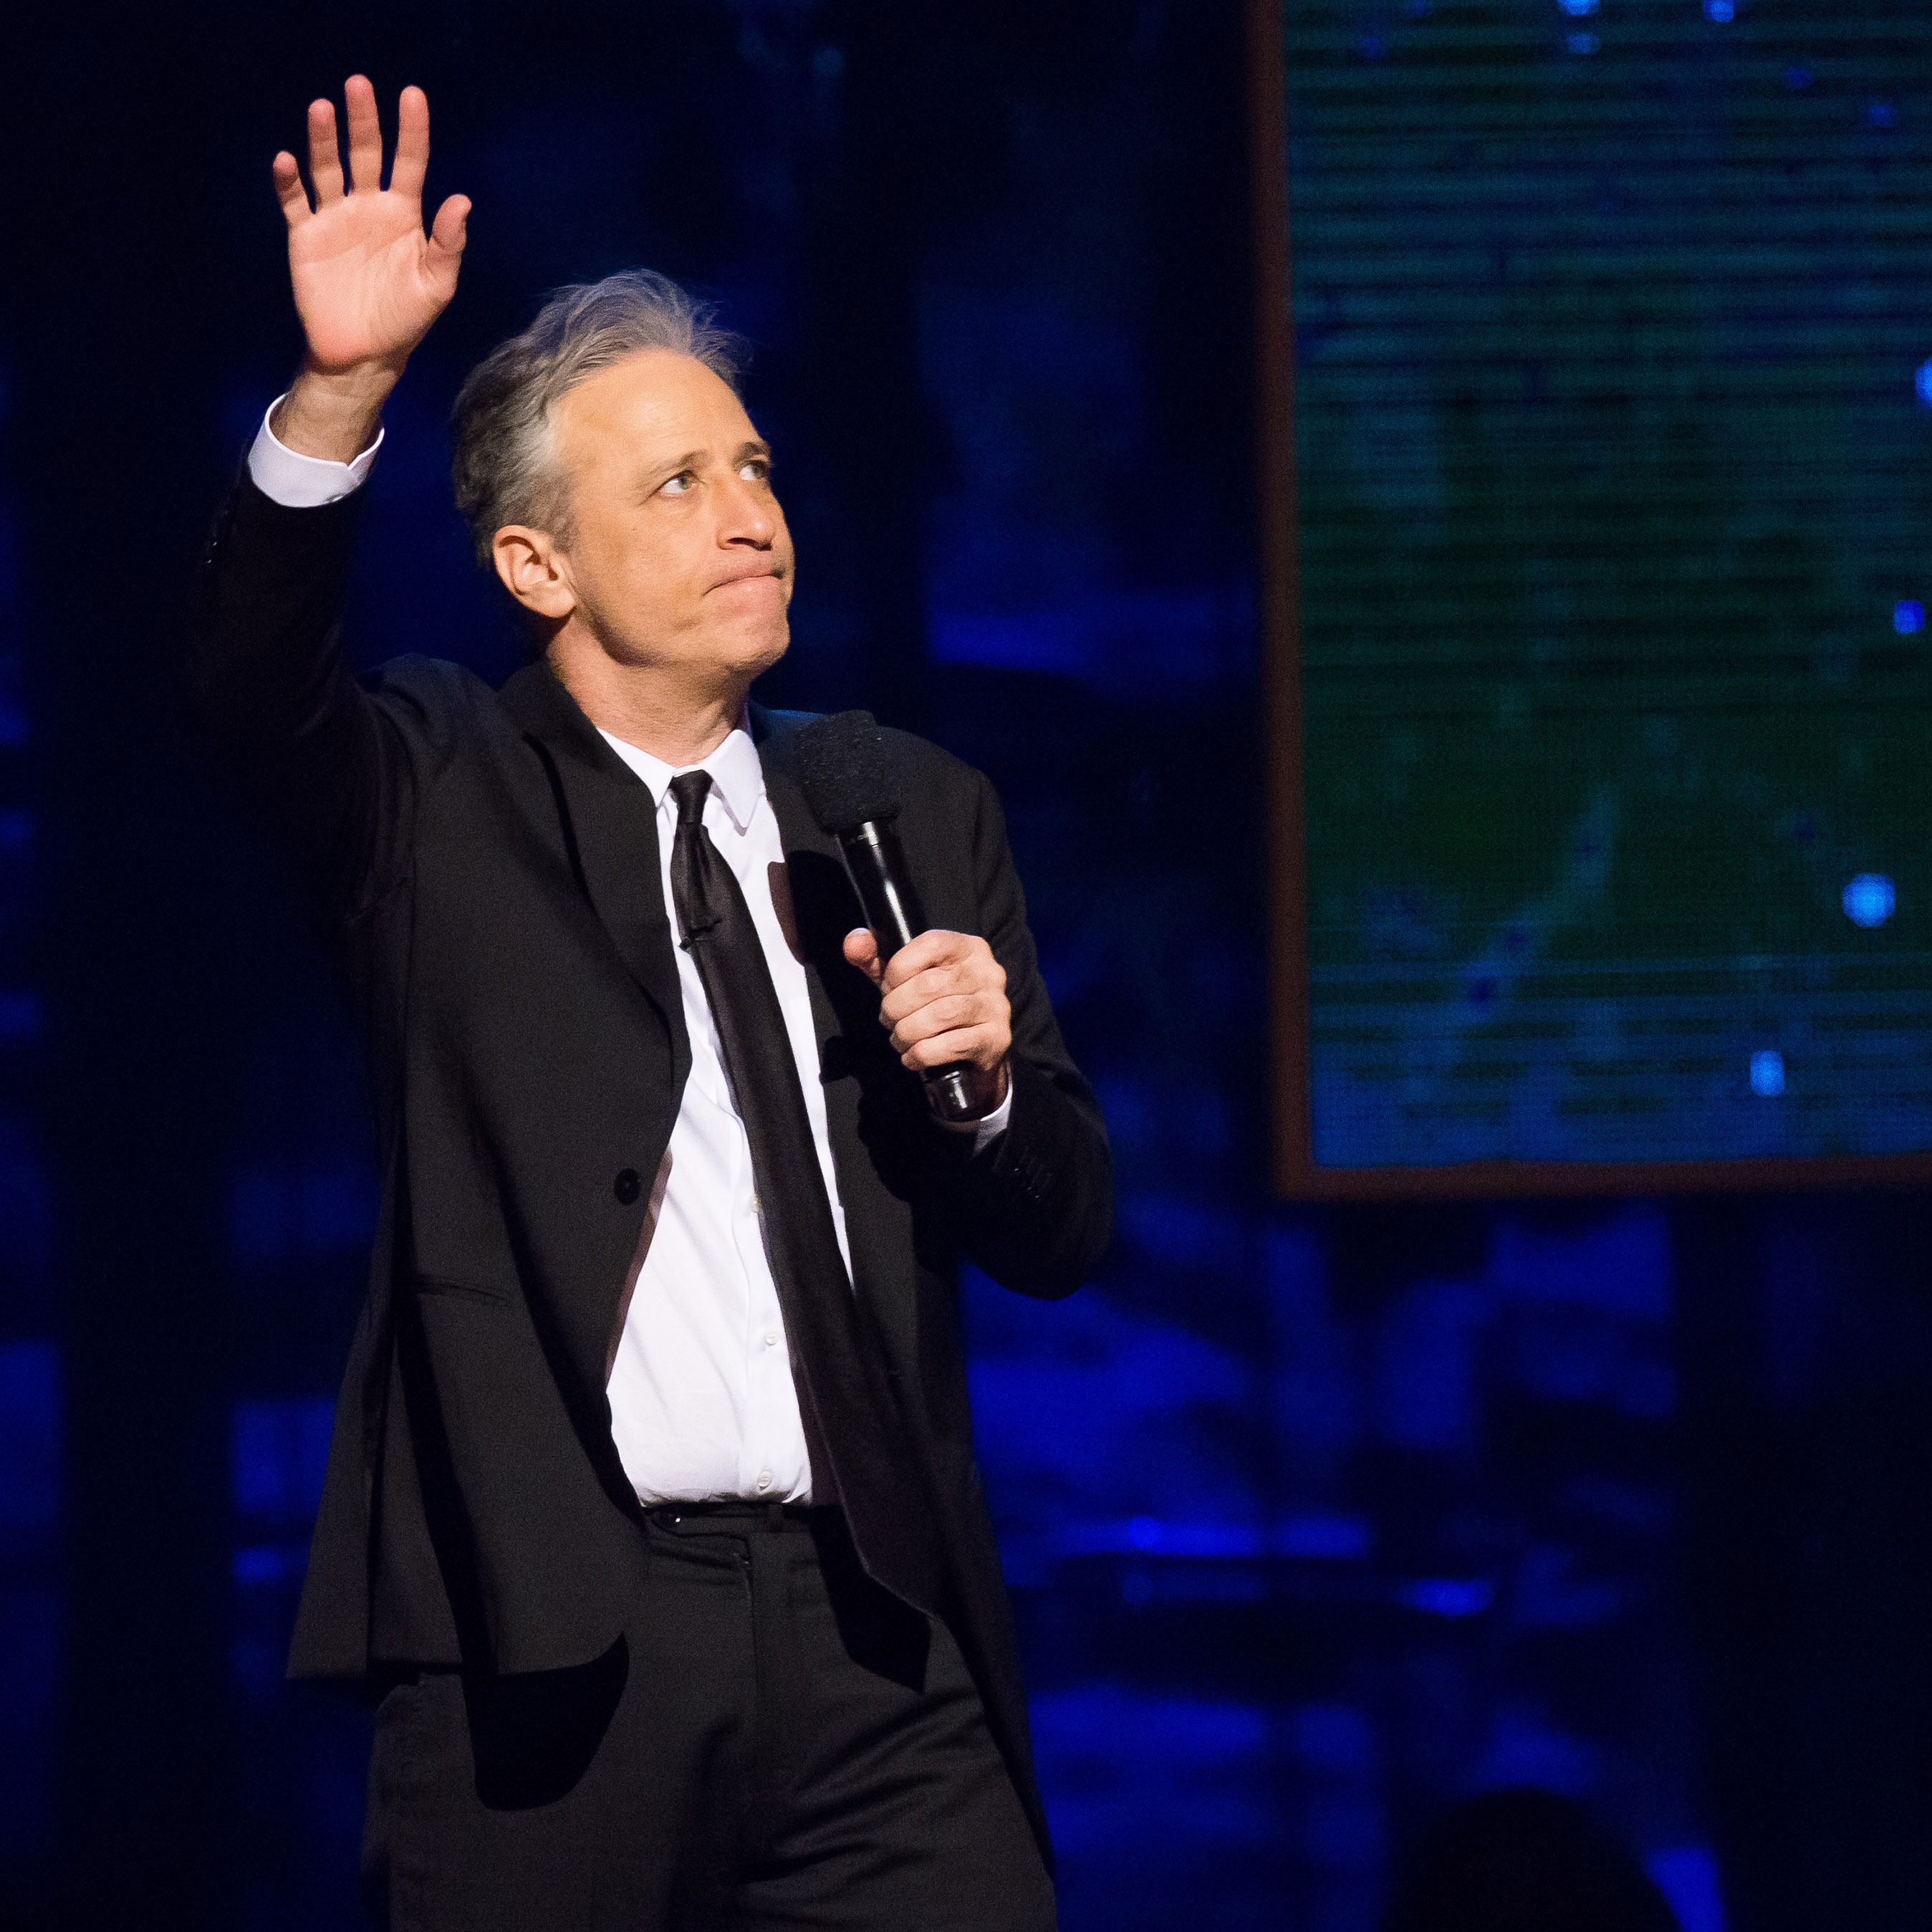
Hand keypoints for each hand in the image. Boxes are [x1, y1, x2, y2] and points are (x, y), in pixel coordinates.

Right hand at [269, 77, 469, 459]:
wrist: (363, 354)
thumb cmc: (405, 319)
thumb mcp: (436, 285)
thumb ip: (447, 243)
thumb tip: (461, 200)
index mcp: (404, 215)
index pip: (410, 162)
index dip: (412, 130)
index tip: (412, 96)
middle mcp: (369, 206)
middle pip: (365, 153)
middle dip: (363, 120)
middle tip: (358, 85)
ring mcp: (335, 217)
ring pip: (327, 168)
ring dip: (323, 139)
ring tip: (322, 109)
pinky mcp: (305, 235)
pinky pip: (295, 201)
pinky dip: (289, 181)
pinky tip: (286, 161)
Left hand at [843, 928, 1011, 1114]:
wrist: (974, 1049)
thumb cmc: (934, 1006)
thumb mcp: (905, 979)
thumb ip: (876, 959)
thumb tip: (854, 941)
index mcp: (967, 948)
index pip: (930, 944)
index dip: (897, 969)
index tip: (887, 989)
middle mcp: (988, 972)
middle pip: (929, 985)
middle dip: (896, 1007)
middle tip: (888, 1020)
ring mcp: (996, 1006)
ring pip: (940, 1015)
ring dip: (907, 1032)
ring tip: (898, 1039)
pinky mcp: (996, 1038)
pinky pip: (951, 1045)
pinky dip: (922, 1053)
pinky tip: (913, 1056)